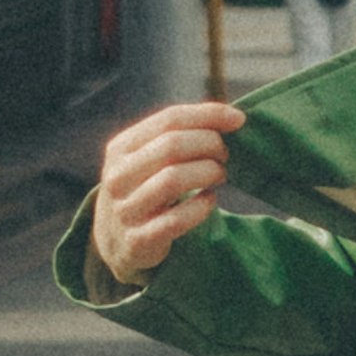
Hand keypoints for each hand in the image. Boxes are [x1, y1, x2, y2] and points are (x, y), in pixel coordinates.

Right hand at [91, 97, 245, 282]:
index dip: (208, 115)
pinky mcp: (138, 240)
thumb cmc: (146, 187)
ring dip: (208, 173)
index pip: (169, 119)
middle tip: (225, 155)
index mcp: (121, 147)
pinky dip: (201, 206)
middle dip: (210, 145)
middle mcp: (117, 176)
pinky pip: (176, 219)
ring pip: (172, 180)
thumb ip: (181, 134)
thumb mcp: (149, 157)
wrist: (117, 240)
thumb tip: (234, 117)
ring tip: (220, 175)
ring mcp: (125, 209)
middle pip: (171, 146)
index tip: (239, 119)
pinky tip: (209, 200)